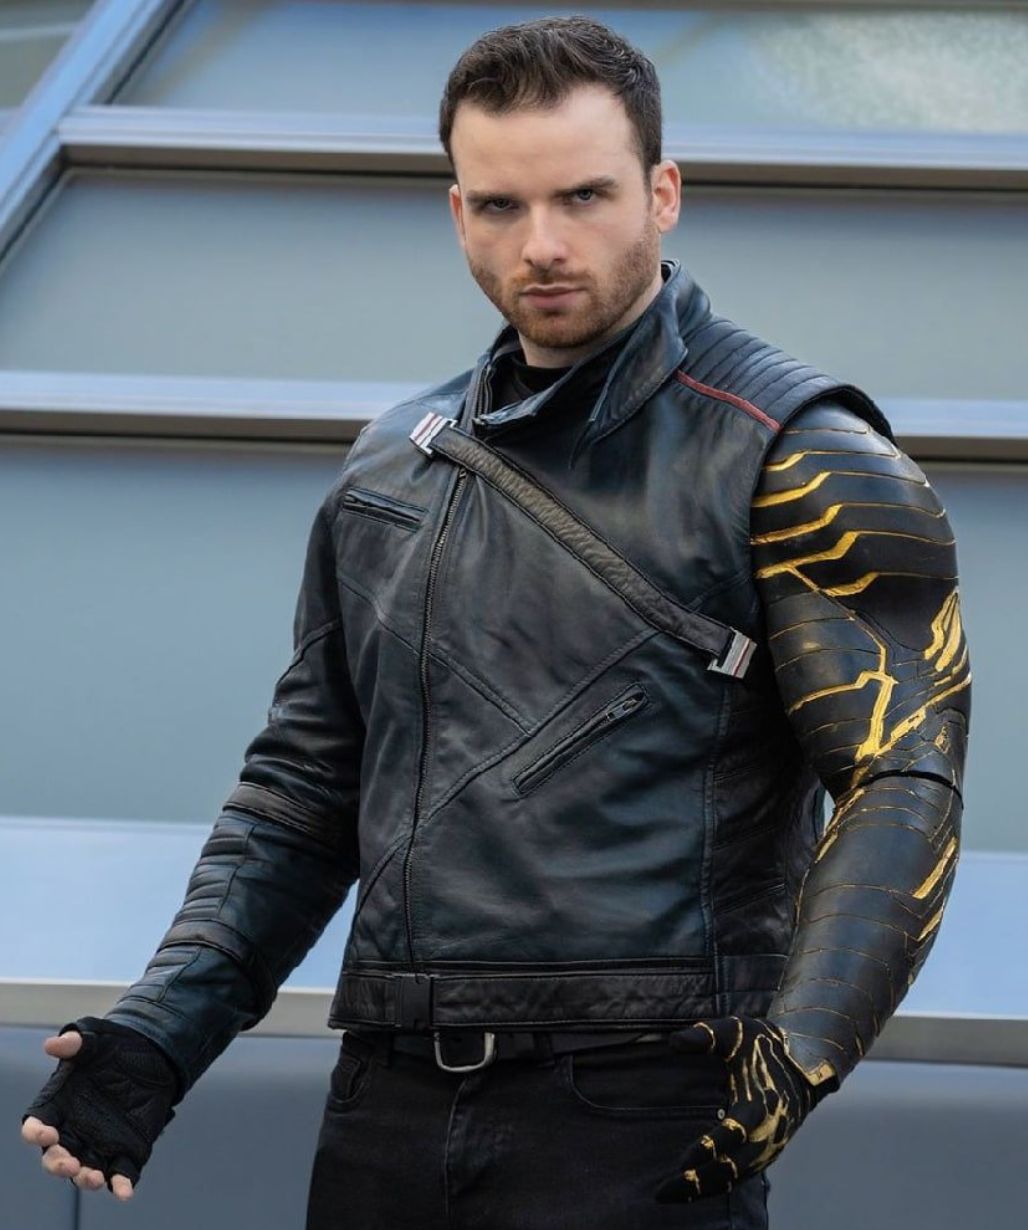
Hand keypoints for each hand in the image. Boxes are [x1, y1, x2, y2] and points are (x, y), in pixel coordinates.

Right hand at [21, 1017, 179, 1198]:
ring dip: (86, 1178)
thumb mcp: (98, 1038)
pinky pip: (121, 1173)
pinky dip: (121, 1185)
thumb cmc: (117, 1046)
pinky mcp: (127, 1149)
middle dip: (58, 1165)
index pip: (37, 1126)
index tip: (45, 1132)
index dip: (36, 1132)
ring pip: (85, 1170)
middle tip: (69, 1164)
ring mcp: (100, 1142)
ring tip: (94, 1177)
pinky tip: (125, 1191)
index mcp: (60, 1106)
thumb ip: (76, 1042)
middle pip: (56, 1157)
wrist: (155, 1052)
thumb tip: (52, 1045)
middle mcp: (75, 1130)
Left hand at [654, 1016, 834, 1202]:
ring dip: (704, 1190)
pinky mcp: (766, 1154)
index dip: (711, 1147)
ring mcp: (767, 1148)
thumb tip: (674, 1042)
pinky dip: (718, 1187)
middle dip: (698, 1181)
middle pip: (732, 1167)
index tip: (685, 1159)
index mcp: (760, 1105)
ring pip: (735, 1179)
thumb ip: (707, 1035)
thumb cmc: (764, 1046)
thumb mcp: (736, 1030)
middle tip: (663, 1190)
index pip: (734, 1133)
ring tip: (670, 1196)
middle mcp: (766, 1133)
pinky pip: (741, 1177)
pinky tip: (693, 1192)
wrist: (804, 1065)